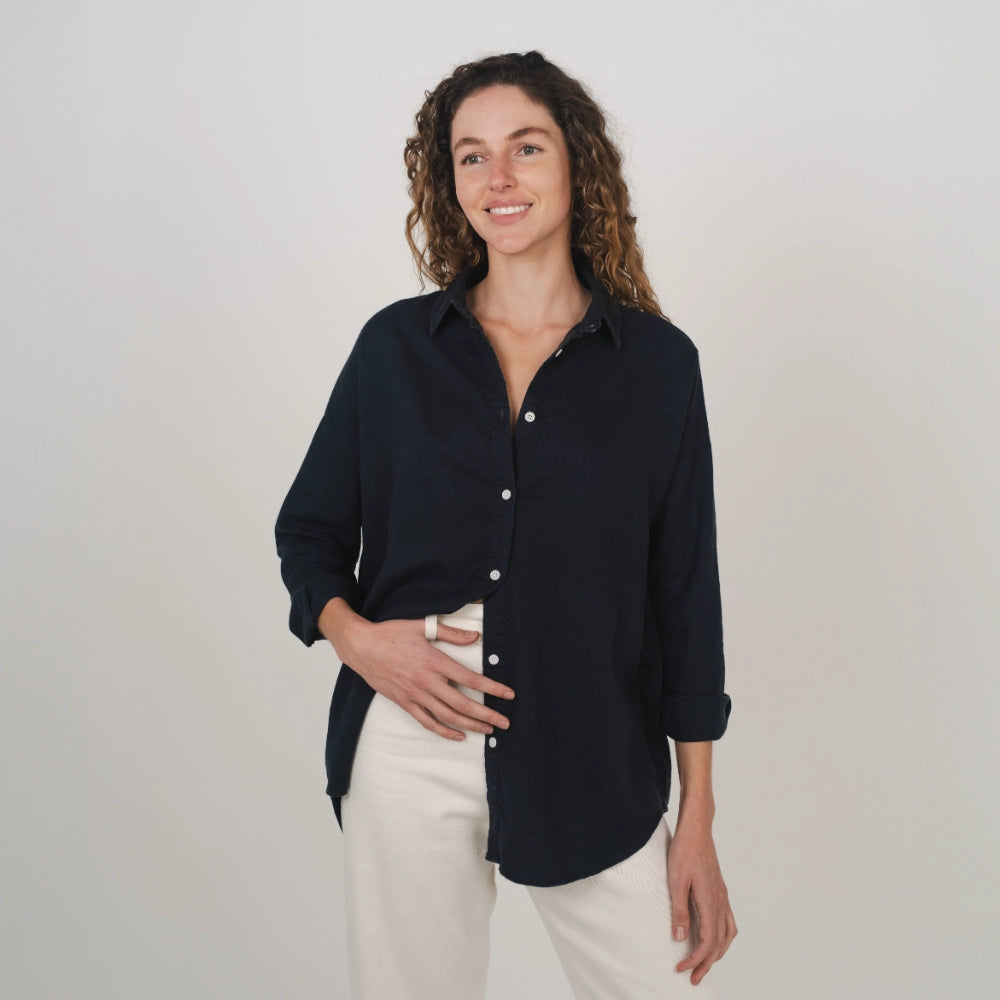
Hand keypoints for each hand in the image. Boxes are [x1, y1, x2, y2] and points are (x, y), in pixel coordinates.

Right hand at [336, 614, 515, 740]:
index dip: (492, 688)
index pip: (470, 679)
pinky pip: (427, 721)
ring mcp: (415, 695)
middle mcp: (427, 682)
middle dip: (487, 714)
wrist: (361, 647)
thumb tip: (475, 636)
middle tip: (505, 723)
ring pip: (447, 716)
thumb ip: (450, 633)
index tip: (509, 695)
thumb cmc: (391, 634)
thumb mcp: (421, 626)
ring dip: (470, 725)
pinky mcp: (405, 702)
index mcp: (435, 662)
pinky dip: (444, 731)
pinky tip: (458, 735)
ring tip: (488, 730)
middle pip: (463, 704)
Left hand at [666, 822, 736, 984]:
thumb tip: (680, 938)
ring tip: (704, 963)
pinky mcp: (720, 890)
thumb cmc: (684, 850)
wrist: (696, 829)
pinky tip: (714, 938)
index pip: (708, 941)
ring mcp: (723, 896)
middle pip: (719, 943)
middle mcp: (720, 901)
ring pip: (727, 934)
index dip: (696, 959)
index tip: (681, 968)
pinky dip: (724, 937)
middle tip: (693, 978)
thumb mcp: (676, 880)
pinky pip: (729, 921)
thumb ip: (679, 910)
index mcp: (710, 901)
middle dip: (707, 963)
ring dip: (717, 952)